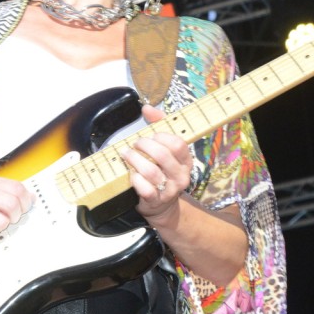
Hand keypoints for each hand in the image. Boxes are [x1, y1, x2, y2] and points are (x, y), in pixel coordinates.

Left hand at [122, 105, 192, 225]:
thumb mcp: (164, 148)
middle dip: (145, 146)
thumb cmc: (161, 171)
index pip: (178, 144)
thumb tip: (147, 108)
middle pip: (163, 155)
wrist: (161, 206)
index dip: (161, 137)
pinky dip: (135, 179)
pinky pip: (145, 189)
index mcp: (186, 161)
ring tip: (127, 155)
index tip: (151, 135)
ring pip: (151, 172)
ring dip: (135, 160)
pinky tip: (131, 174)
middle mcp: (181, 176)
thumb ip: (159, 126)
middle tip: (135, 144)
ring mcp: (169, 190)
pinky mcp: (156, 201)